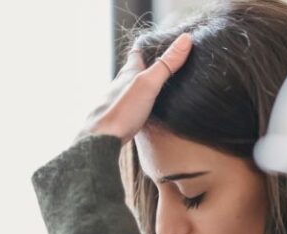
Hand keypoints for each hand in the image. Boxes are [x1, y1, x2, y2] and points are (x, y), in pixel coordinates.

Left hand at [77, 33, 192, 143]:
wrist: (100, 141)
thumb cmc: (122, 111)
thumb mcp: (148, 84)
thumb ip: (166, 64)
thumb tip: (185, 39)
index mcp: (128, 72)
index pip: (138, 51)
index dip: (150, 44)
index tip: (164, 42)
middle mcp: (121, 84)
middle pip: (135, 69)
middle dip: (149, 64)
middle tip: (167, 62)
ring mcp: (119, 101)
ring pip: (133, 87)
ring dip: (146, 84)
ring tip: (162, 84)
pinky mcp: (120, 117)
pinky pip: (134, 104)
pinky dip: (143, 102)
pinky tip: (148, 109)